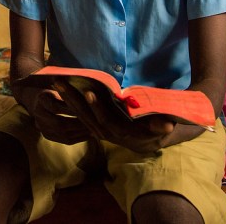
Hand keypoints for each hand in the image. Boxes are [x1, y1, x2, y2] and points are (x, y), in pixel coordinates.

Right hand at [25, 88, 91, 144]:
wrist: (41, 100)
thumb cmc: (58, 89)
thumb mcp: (62, 86)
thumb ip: (71, 92)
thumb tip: (89, 95)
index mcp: (41, 98)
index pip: (56, 106)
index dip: (72, 109)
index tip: (87, 109)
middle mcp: (38, 114)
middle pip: (59, 123)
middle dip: (78, 123)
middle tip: (93, 122)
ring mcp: (41, 126)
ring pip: (63, 133)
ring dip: (80, 132)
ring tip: (94, 128)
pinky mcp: (47, 135)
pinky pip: (65, 140)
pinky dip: (79, 138)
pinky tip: (90, 134)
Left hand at [54, 81, 175, 153]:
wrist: (146, 142)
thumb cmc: (154, 131)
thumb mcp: (160, 129)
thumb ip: (161, 126)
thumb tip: (168, 124)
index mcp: (120, 133)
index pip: (106, 121)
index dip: (97, 108)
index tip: (89, 93)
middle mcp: (106, 133)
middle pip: (86, 117)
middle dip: (73, 99)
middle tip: (61, 83)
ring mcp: (97, 129)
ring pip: (79, 115)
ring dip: (68, 99)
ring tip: (57, 83)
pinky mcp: (93, 125)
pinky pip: (79, 114)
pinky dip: (70, 102)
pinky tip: (61, 90)